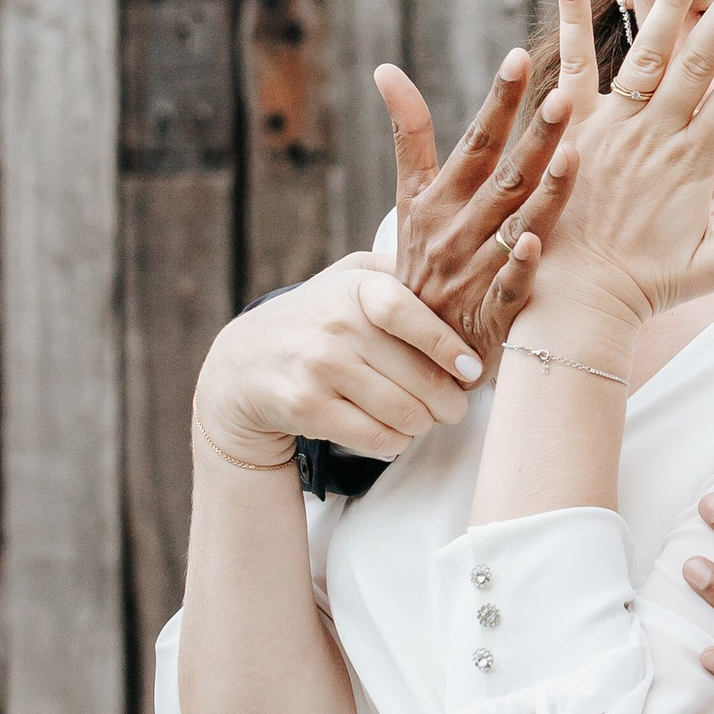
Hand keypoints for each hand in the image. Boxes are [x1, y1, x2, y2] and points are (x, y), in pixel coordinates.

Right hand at [194, 257, 483, 468]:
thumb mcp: (349, 278)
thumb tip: (464, 279)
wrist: (242, 365)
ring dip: (423, 424)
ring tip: (421, 417)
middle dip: (450, 402)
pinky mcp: (308, 408)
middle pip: (420, 378)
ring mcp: (319, 368)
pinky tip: (392, 432)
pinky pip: (378, 437)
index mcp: (354, 289)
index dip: (446, 344)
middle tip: (453, 406)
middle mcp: (336, 326)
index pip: (407, 312)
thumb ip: (398, 272)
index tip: (472, 368)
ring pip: (405, 413)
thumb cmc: (316, 319)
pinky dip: (396, 442)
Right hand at [377, 49, 577, 366]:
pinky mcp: (491, 312)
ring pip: (514, 225)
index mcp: (442, 198)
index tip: (520, 56)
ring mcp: (475, 271)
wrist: (407, 348)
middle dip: (535, 136)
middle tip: (566, 96)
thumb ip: (409, 135)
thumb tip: (387, 70)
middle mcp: (458, 230)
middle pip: (503, 177)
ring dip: (544, 191)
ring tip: (573, 152)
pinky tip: (536, 241)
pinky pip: (508, 286)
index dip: (498, 101)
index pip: (475, 141)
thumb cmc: (421, 261)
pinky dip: (521, 265)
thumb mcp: (409, 199)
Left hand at [531, 0, 713, 337]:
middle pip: (700, 61)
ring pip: (647, 54)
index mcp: (694, 164)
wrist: (577, 301)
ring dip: (670, 6)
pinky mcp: (571, 130)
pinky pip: (572, 68)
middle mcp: (656, 137)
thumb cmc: (647, 287)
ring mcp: (612, 129)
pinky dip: (573, 25)